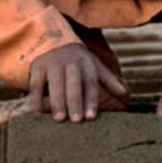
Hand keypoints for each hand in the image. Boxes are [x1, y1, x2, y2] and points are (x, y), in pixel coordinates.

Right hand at [0, 42, 128, 127]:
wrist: (55, 41)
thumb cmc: (79, 61)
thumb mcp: (94, 66)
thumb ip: (108, 80)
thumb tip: (125, 94)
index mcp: (87, 64)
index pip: (91, 83)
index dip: (91, 100)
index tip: (90, 118)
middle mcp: (71, 62)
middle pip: (74, 83)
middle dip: (75, 102)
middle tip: (76, 121)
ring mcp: (53, 63)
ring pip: (55, 84)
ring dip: (57, 102)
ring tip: (59, 119)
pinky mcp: (38, 67)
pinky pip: (36, 85)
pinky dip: (36, 99)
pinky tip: (38, 112)